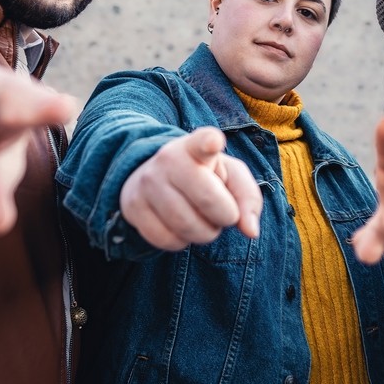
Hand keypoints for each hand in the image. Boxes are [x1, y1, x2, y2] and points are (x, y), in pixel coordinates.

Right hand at [119, 127, 262, 249]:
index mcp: (197, 146)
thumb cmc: (204, 177)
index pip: (203, 142)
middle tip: (221, 212)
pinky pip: (167, 241)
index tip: (214, 142)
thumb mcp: (231, 177)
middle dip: (225, 217)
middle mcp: (169, 159)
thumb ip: (248, 198)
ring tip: (201, 218)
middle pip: (209, 202)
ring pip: (188, 227)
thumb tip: (250, 231)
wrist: (156, 177)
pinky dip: (181, 242)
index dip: (210, 143)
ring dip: (204, 233)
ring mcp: (147, 182)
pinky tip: (179, 225)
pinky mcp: (132, 206)